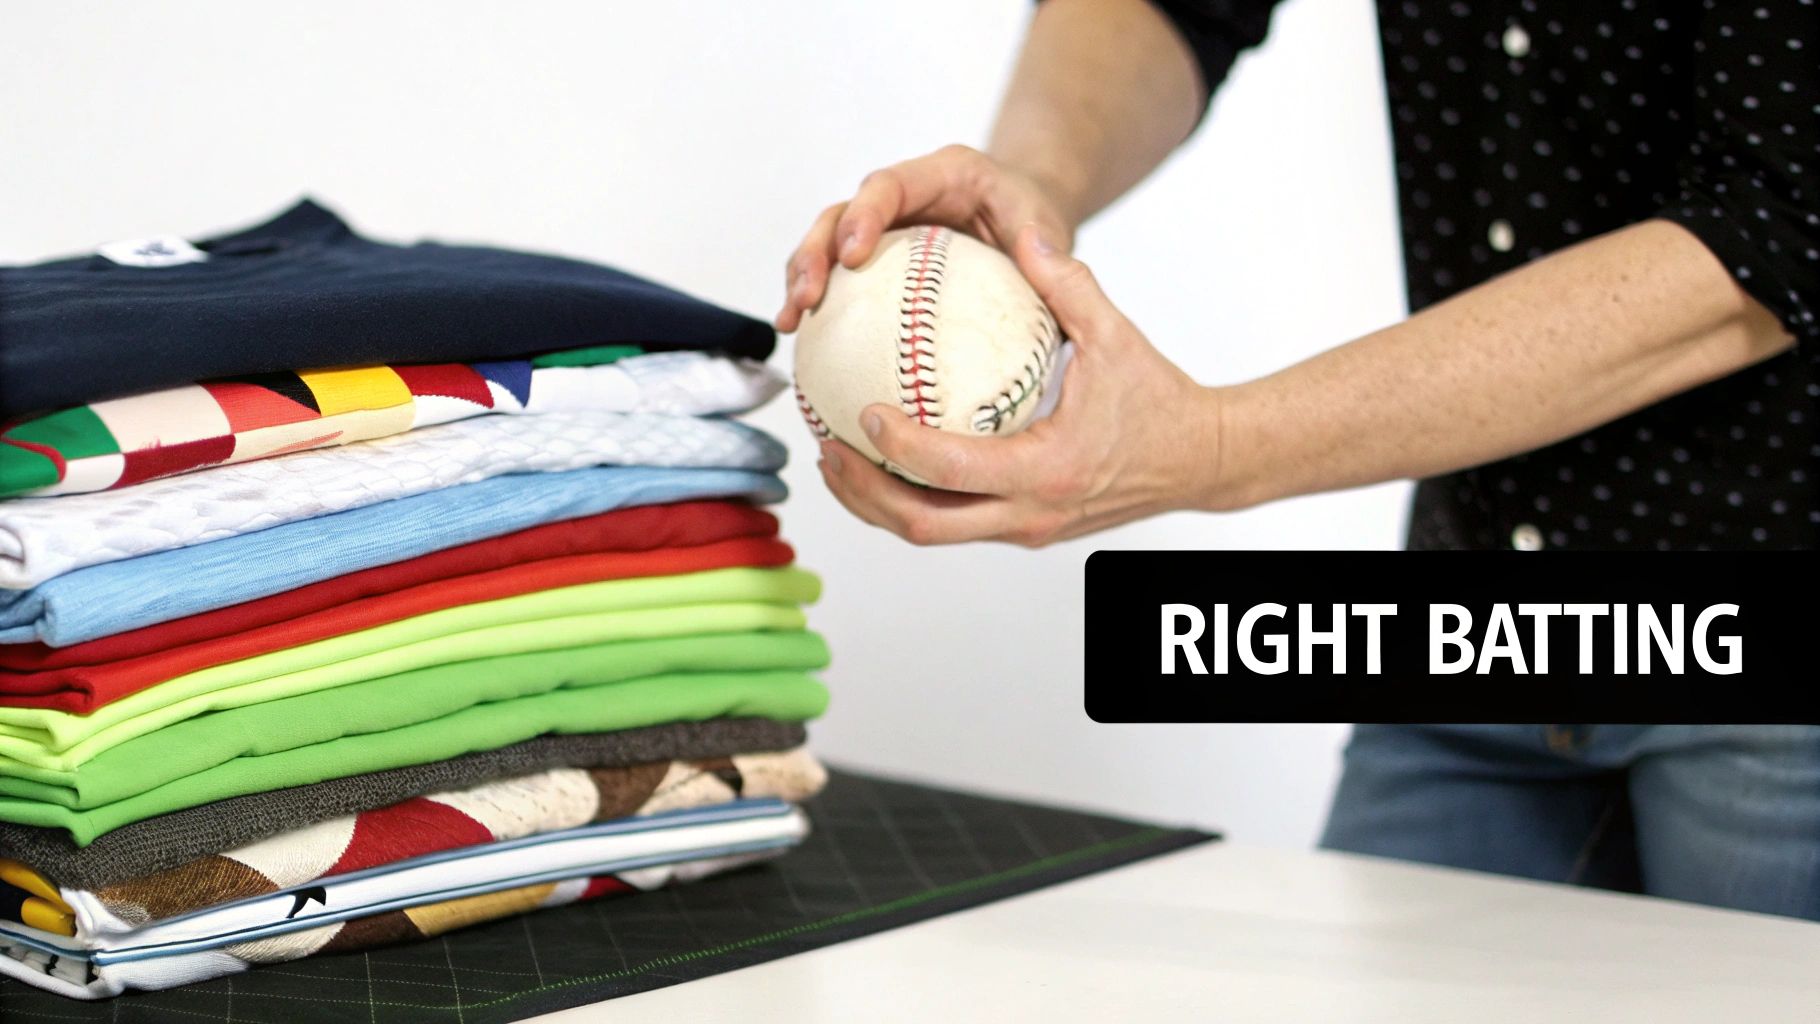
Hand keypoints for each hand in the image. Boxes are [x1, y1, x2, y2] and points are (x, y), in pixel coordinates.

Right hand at [775, 145, 1075, 330]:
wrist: (1029, 218)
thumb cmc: (1036, 220)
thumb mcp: (1047, 224)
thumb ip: (1043, 243)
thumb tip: (1039, 259)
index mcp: (942, 174)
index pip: (889, 184)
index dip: (863, 215)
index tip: (851, 256)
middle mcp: (903, 194)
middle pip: (841, 212)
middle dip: (815, 251)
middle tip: (807, 297)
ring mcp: (883, 225)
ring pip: (827, 242)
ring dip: (801, 278)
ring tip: (791, 322)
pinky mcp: (875, 256)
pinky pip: (838, 276)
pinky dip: (818, 304)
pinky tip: (804, 341)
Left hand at [816, 226, 1224, 546]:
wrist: (1197, 460)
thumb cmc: (1158, 399)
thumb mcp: (1114, 338)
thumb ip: (1067, 287)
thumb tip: (1024, 235)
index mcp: (1047, 470)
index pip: (951, 470)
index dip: (897, 447)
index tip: (862, 410)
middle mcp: (1029, 514)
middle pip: (921, 524)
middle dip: (863, 491)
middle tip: (827, 445)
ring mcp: (1023, 529)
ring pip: (929, 533)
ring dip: (875, 503)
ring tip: (836, 458)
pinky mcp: (1021, 529)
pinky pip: (951, 523)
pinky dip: (907, 499)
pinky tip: (882, 462)